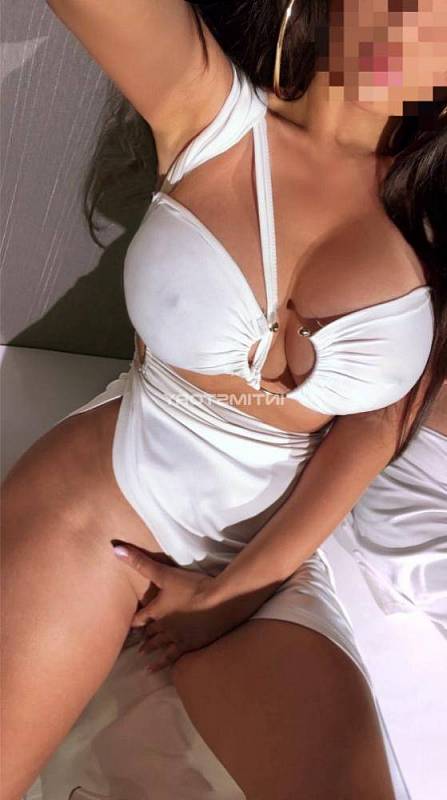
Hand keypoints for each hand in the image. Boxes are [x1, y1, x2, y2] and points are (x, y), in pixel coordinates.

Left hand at [112, 541, 228, 670]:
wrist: (219, 602)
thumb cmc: (191, 587)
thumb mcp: (164, 572)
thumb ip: (140, 562)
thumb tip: (115, 548)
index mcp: (157, 611)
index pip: (140, 618)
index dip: (133, 622)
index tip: (127, 626)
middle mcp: (163, 627)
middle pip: (150, 633)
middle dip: (143, 636)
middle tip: (134, 643)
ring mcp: (177, 638)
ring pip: (160, 645)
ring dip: (150, 649)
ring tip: (142, 655)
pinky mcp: (191, 644)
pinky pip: (172, 657)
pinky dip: (161, 663)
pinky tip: (154, 670)